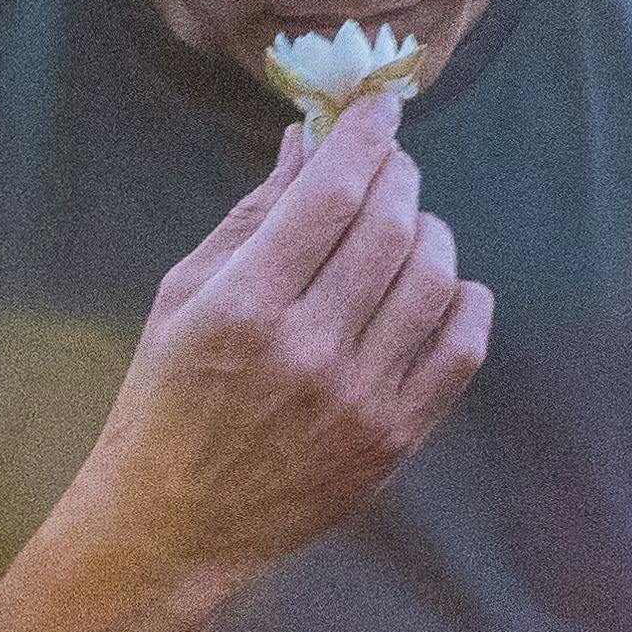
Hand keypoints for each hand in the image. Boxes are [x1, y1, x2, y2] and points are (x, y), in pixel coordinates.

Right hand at [37, 95, 489, 626]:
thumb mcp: (183, 296)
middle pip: (390, 228)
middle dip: (398, 176)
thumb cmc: (166, 399)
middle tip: (390, 165)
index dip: (366, 136)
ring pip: (434, 281)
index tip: (380, 108)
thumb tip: (308, 140)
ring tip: (409, 227)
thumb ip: (253, 216)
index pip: (331, 194)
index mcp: (245, 305)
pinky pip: (462, 351)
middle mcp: (309, 349)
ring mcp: (360, 398)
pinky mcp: (395, 439)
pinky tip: (445, 287)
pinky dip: (466, 302)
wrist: (176, 523)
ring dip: (432, 233)